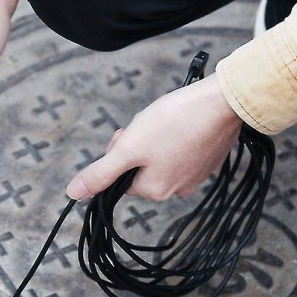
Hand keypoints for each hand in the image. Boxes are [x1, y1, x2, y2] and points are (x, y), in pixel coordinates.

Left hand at [66, 73, 242, 200]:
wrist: (222, 102)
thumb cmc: (173, 122)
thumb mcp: (128, 147)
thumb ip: (100, 173)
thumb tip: (74, 193)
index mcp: (155, 191)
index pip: (121, 177)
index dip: (120, 152)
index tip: (131, 134)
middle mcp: (177, 190)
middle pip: (140, 167)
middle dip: (138, 144)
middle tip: (149, 124)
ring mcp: (196, 176)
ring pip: (160, 156)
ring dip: (155, 138)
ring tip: (168, 120)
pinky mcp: (209, 159)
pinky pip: (181, 150)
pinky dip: (176, 135)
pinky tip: (183, 121)